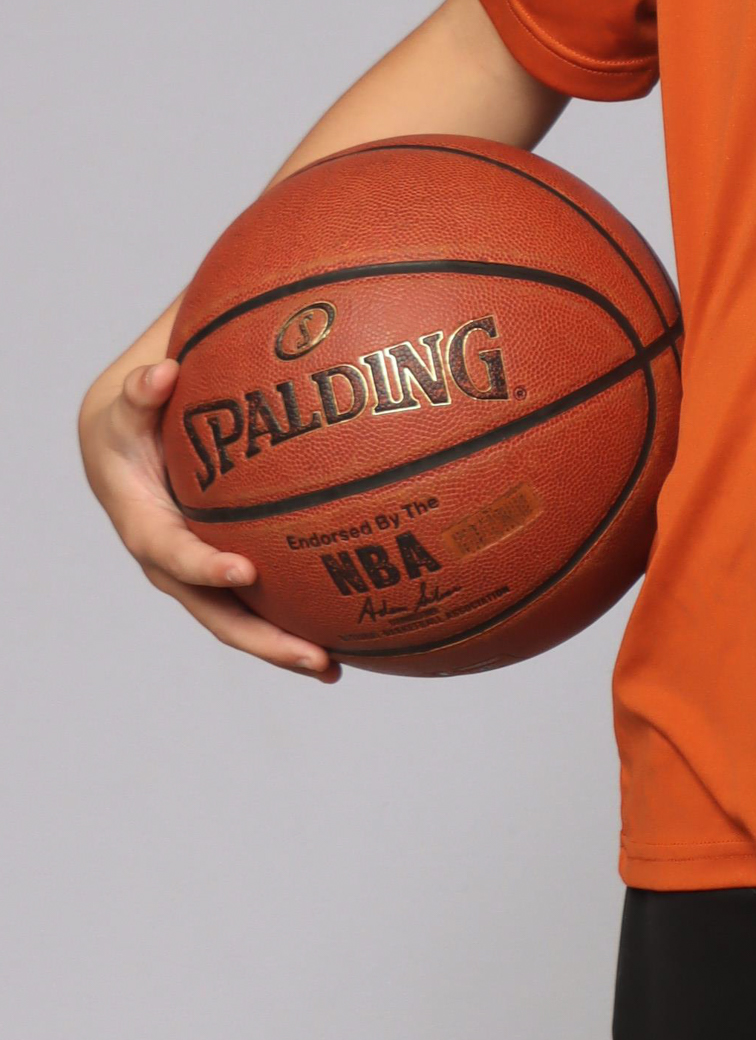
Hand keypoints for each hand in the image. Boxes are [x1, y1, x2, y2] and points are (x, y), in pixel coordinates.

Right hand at [79, 349, 338, 678]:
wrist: (125, 442)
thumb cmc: (133, 416)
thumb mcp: (128, 403)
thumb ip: (142, 391)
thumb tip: (162, 373)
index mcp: (143, 525)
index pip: (171, 553)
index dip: (204, 566)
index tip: (244, 571)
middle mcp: (170, 562)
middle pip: (214, 611)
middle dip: (262, 639)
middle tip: (313, 656)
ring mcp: (197, 573)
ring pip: (239, 619)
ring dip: (283, 646)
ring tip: (335, 666)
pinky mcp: (222, 570)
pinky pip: (258, 602)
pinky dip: (294, 618)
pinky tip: (346, 628)